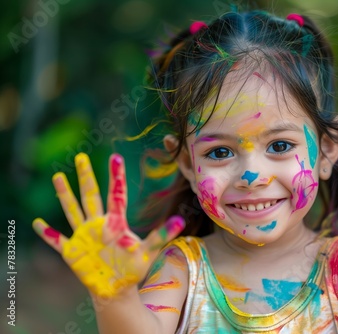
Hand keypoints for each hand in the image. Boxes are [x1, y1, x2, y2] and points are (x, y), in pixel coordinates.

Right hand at [33, 153, 184, 297]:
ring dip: (65, 195)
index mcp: (115, 222)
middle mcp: (98, 224)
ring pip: (72, 210)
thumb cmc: (133, 269)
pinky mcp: (72, 251)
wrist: (118, 289)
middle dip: (85, 176)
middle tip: (80, 156)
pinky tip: (36, 223)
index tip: (115, 156)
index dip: (116, 176)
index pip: (115, 194)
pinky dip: (47, 233)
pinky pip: (57, 240)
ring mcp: (84, 236)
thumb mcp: (149, 251)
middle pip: (90, 195)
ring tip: (57, 176)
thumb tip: (180, 221)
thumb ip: (161, 235)